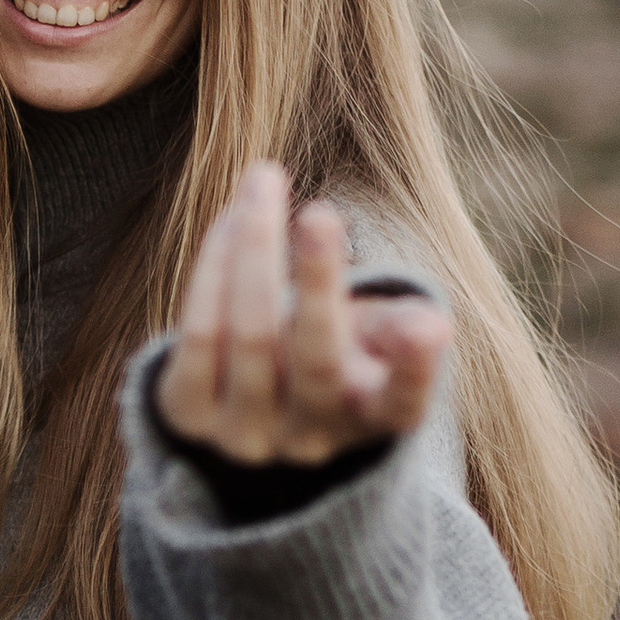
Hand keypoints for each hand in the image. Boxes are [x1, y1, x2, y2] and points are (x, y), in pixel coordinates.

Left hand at [158, 165, 450, 465]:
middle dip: (319, 283)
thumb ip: (406, 330)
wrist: (249, 404)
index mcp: (370, 420)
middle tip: (321, 213)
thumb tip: (431, 328)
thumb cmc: (333, 351)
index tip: (431, 327)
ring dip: (256, 247)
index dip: (416, 370)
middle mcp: (310, 439)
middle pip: (317, 360)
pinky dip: (215, 267)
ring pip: (251, 335)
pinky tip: (231, 219)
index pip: (401, 405)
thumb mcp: (380, 343)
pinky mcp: (188, 414)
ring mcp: (245, 435)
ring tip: (264, 180)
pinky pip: (199, 332)